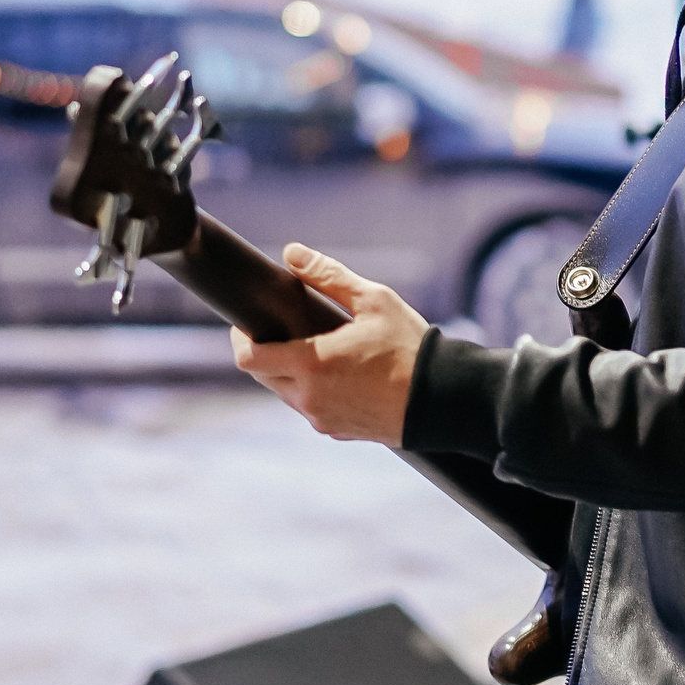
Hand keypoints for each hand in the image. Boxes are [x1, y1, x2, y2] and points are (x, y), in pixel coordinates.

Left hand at [231, 245, 427, 446]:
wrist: (444, 400)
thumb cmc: (411, 347)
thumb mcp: (373, 301)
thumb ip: (328, 276)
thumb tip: (292, 253)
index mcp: (311, 364)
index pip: (249, 358)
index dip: (241, 338)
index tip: (249, 322)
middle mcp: (309, 398)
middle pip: (263, 376)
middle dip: (266, 352)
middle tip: (284, 330)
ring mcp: (322, 419)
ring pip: (286, 394)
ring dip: (290, 373)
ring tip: (316, 350)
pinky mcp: (338, 431)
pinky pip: (311, 409)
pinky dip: (314, 391)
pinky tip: (339, 375)